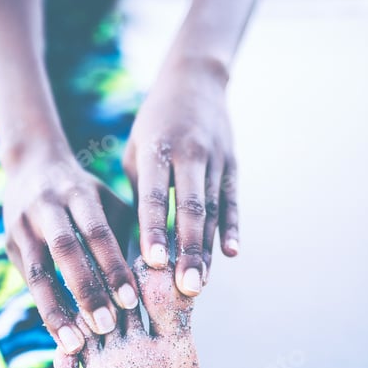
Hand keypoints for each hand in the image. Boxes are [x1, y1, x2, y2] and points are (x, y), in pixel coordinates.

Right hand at [3, 141, 138, 353]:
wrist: (30, 166)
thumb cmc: (86, 193)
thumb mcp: (108, 200)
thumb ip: (126, 231)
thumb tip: (157, 274)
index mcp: (79, 193)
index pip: (98, 232)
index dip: (113, 267)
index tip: (131, 301)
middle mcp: (46, 207)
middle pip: (65, 251)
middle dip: (86, 291)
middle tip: (106, 327)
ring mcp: (22, 226)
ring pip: (39, 273)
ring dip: (56, 311)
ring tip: (75, 345)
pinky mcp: (8, 244)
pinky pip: (28, 283)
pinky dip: (45, 310)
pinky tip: (61, 335)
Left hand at [123, 57, 238, 295]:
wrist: (196, 81)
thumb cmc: (154, 124)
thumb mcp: (136, 150)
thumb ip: (140, 192)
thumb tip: (138, 241)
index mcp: (157, 149)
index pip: (155, 195)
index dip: (155, 229)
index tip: (154, 262)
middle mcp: (189, 155)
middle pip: (190, 209)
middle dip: (187, 250)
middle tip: (185, 287)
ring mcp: (215, 160)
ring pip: (213, 211)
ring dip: (206, 249)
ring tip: (200, 282)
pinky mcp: (232, 166)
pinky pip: (232, 202)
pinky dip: (232, 227)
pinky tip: (230, 253)